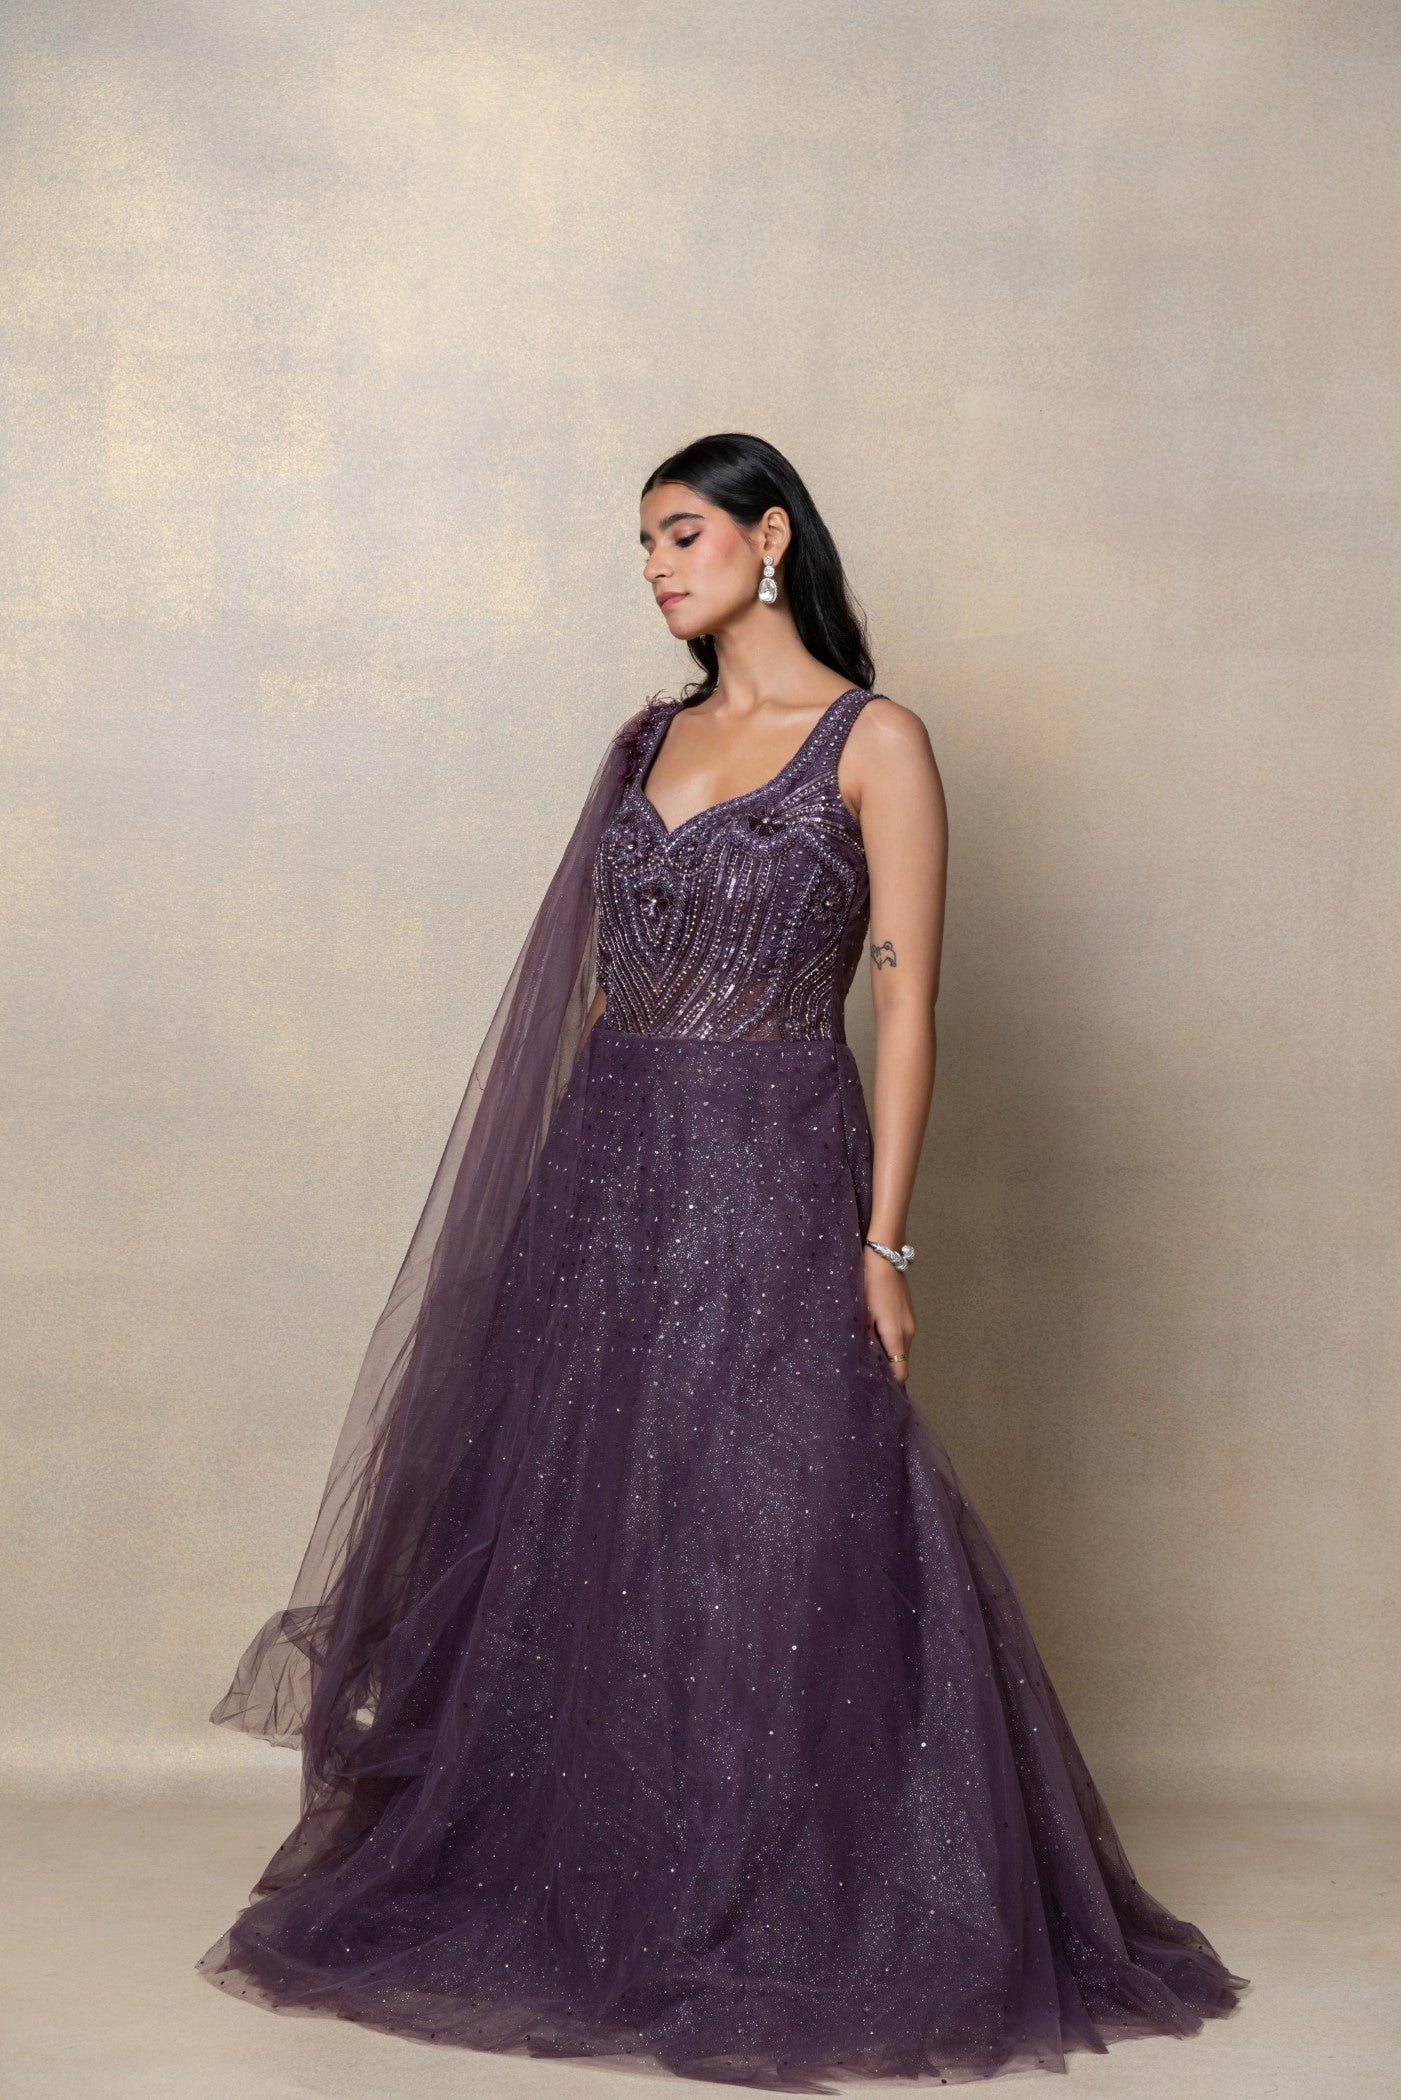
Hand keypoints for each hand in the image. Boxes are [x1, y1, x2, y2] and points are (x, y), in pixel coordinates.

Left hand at [862, 1245, 914, 1384]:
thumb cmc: (869, 1284)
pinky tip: (873, 1334)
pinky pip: (900, 1335)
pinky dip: (889, 1340)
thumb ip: (865, 1340)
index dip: (891, 1384)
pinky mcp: (907, 1313)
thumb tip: (866, 1363)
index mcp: (897, 1335)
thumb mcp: (862, 1314)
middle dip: (887, 1369)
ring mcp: (909, 1321)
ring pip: (900, 1347)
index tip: (877, 1390)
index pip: (901, 1371)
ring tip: (867, 1353)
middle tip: (866, 1373)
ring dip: (887, 1353)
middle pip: (901, 1360)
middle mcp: (908, 1331)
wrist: (884, 1257)